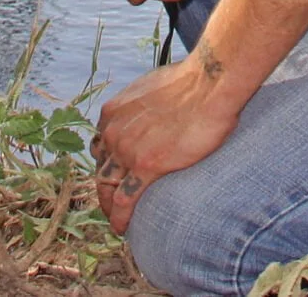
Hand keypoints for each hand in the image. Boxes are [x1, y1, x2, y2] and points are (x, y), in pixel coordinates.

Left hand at [91, 54, 242, 231]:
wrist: (207, 84)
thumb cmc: (189, 81)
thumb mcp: (150, 87)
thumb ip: (141, 105)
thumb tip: (150, 111)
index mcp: (113, 112)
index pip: (100, 146)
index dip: (106, 162)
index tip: (114, 172)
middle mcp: (113, 132)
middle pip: (100, 168)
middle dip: (103, 188)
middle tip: (110, 202)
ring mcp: (128, 150)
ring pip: (107, 186)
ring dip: (108, 205)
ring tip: (114, 218)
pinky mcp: (147, 166)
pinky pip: (125, 199)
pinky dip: (120, 217)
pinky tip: (123, 228)